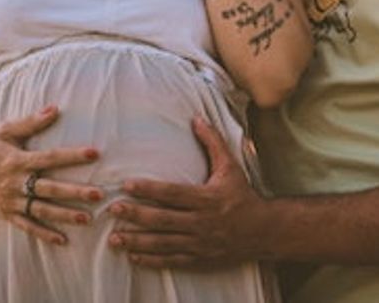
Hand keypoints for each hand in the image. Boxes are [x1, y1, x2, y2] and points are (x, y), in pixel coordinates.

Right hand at [0, 105, 102, 244]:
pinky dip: (44, 233)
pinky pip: (27, 226)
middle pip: (50, 188)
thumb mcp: (7, 130)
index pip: (49, 158)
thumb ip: (32, 122)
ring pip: (41, 209)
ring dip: (65, 215)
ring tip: (87, 218)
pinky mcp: (7, 213)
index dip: (72, 156)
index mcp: (18, 160)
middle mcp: (16, 182)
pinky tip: (63, 239)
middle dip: (75, 192)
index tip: (94, 154)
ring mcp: (12, 200)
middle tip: (98, 193)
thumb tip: (55, 108)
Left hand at [107, 117, 265, 267]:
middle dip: (136, 215)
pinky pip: (172, 260)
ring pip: (163, 243)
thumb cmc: (244, 196)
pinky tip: (134, 257)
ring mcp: (200, 243)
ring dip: (137, 240)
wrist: (264, 231)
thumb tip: (196, 118)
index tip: (127, 185)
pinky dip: (152, 260)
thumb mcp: (231, 167)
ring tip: (115, 238)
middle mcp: (202, 222)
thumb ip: (212, 142)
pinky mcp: (200, 258)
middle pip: (163, 219)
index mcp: (207, 199)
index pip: (173, 193)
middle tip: (113, 209)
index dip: (149, 189)